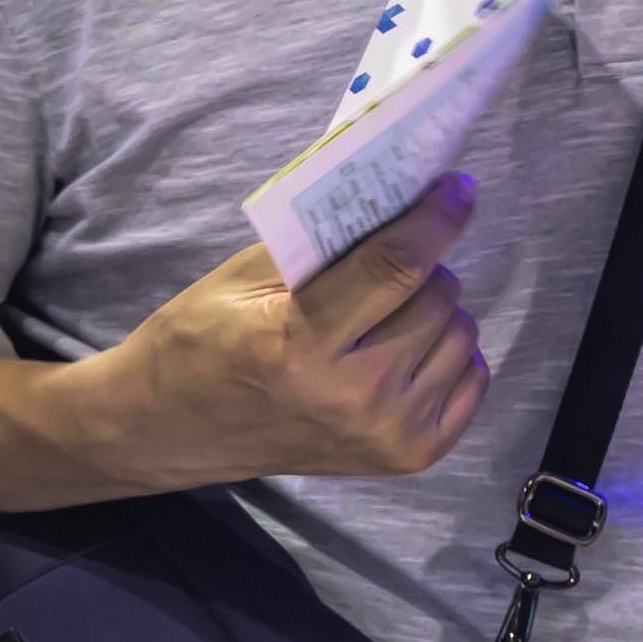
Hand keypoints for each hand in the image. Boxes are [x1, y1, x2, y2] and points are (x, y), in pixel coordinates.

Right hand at [77, 178, 486, 487]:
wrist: (170, 431)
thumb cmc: (197, 344)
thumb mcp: (237, 282)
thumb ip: (315, 248)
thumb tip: (394, 206)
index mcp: (298, 344)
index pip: (395, 268)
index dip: (435, 218)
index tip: (458, 186)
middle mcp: (353, 395)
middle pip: (436, 297)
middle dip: (423, 264)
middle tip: (389, 261)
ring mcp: (387, 431)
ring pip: (461, 333)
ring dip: (434, 309)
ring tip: (388, 312)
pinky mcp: (410, 454)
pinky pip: (472, 377)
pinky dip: (448, 352)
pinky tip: (405, 348)